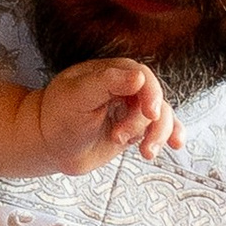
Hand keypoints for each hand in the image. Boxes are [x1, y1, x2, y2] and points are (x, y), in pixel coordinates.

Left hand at [28, 56, 179, 172]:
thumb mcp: (78, 96)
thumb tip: (139, 76)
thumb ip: (107, 83)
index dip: (150, 93)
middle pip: (155, 99)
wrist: (49, 144)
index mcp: (112, 73)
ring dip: (159, 134)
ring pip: (161, 117)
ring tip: (146, 153)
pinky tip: (177, 144)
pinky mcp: (134, 130)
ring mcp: (131, 110)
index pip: (142, 76)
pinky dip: (169, 136)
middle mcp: (126, 89)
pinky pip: (157, 131)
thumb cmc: (58, 115)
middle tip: (122, 138)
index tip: (150, 113)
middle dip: (149, 122)